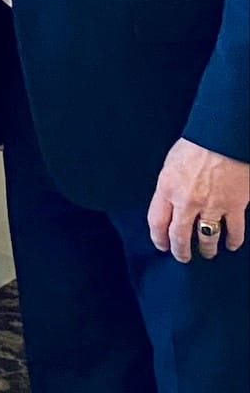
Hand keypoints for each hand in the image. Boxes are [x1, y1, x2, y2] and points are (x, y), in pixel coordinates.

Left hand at [148, 138, 248, 261]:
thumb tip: (169, 204)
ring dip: (207, 249)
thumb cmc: (197, 143)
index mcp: (167, 188)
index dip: (158, 238)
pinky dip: (233, 241)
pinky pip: (234, 231)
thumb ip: (169, 186)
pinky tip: (231, 245)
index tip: (162, 245)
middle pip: (179, 236)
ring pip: (207, 237)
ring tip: (207, 253)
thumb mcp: (171, 163)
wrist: (224, 135)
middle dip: (180, 251)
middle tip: (183, 257)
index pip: (156, 222)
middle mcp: (187, 201)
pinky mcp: (235, 205)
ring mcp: (212, 206)